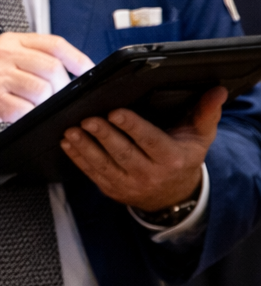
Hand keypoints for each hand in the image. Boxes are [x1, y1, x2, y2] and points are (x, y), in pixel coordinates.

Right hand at [0, 33, 92, 142]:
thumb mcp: (2, 61)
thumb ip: (31, 59)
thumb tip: (71, 71)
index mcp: (10, 42)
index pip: (54, 44)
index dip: (77, 58)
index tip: (88, 70)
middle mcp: (2, 54)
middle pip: (52, 68)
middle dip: (61, 88)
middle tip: (55, 98)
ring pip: (42, 90)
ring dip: (43, 104)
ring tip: (31, 107)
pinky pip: (25, 109)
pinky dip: (27, 116)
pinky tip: (17, 115)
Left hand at [61, 86, 224, 210]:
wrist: (174, 195)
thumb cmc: (184, 157)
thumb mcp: (199, 136)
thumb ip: (205, 113)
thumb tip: (217, 90)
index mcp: (171, 158)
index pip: (149, 141)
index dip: (132, 127)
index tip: (115, 112)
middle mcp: (150, 174)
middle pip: (123, 153)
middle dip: (103, 135)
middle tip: (86, 119)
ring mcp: (129, 184)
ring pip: (104, 165)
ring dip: (85, 148)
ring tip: (71, 131)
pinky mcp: (112, 189)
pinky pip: (93, 174)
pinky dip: (78, 159)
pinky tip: (68, 144)